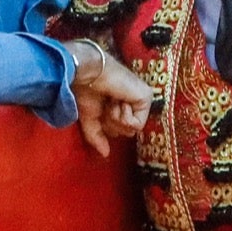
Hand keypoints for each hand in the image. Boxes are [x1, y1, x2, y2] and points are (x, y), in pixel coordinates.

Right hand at [67, 43, 153, 157]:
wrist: (87, 76)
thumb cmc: (85, 92)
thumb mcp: (90, 120)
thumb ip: (97, 137)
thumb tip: (105, 154)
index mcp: (121, 105)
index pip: (118, 130)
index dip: (106, 125)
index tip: (100, 108)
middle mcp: (133, 102)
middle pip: (126, 132)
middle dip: (112, 122)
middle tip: (106, 104)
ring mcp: (141, 99)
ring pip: (131, 129)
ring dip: (116, 117)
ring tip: (111, 100)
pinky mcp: (146, 97)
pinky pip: (137, 125)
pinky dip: (123, 116)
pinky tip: (119, 101)